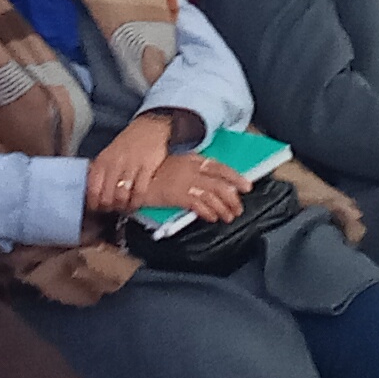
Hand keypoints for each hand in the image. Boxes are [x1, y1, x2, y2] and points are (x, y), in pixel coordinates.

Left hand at [85, 117, 173, 212]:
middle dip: (108, 208)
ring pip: (121, 196)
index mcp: (102, 161)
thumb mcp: (110, 154)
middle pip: (106, 196)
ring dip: (122, 207)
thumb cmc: (130, 143)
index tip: (97, 209)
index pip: (92, 189)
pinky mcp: (147, 167)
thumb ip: (102, 172)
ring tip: (124, 208)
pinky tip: (137, 203)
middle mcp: (114, 163)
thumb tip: (92, 193)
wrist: (151, 127)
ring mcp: (131, 165)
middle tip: (112, 211)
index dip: (94, 204)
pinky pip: (139, 192)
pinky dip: (137, 202)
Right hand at [129, 155, 249, 219]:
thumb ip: (190, 172)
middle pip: (220, 183)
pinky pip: (198, 203)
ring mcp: (184, 181)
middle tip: (238, 209)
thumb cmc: (151, 173)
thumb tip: (207, 185)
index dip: (235, 177)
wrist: (132, 177)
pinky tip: (212, 217)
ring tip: (228, 217)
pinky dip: (208, 211)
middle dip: (232, 197)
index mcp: (192, 159)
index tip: (247, 186)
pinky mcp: (176, 194)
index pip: (220, 167)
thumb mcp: (174, 166)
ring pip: (212, 194)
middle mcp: (191, 169)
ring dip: (223, 207)